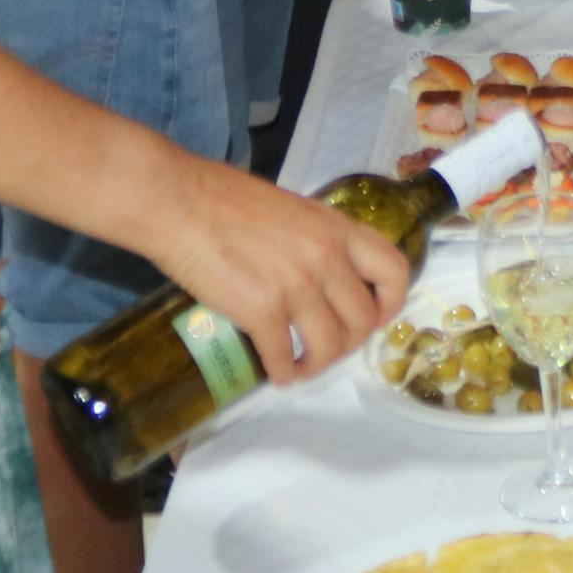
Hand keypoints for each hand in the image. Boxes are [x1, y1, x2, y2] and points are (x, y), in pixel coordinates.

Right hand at [148, 154, 412, 383]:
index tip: (374, 317)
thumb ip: (315, 240)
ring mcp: (296, 287)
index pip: (393, 270)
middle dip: (348, 343)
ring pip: (330, 347)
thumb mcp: (291, 209)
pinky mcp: (262, 312)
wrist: (179, 203)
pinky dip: (282, 373)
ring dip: (317, 365)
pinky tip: (276, 373)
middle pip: (362, 321)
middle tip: (328, 347)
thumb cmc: (225, 199)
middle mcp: (326, 258)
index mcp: (336, 229)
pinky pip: (284, 357)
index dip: (390, 302)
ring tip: (302, 366)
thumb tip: (322, 271)